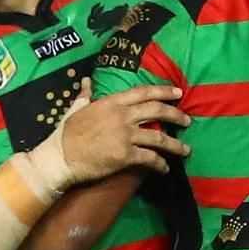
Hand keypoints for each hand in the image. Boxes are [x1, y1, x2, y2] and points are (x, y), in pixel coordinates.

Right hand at [62, 85, 190, 181]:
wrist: (61, 157)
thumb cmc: (67, 133)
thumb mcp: (76, 108)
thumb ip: (85, 95)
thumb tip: (86, 82)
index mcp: (113, 102)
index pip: (143, 92)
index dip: (163, 91)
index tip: (178, 93)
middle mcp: (123, 116)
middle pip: (157, 111)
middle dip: (176, 115)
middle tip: (187, 121)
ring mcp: (126, 135)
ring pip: (159, 138)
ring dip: (175, 145)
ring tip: (186, 150)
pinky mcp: (126, 155)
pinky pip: (149, 158)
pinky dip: (160, 164)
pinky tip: (165, 168)